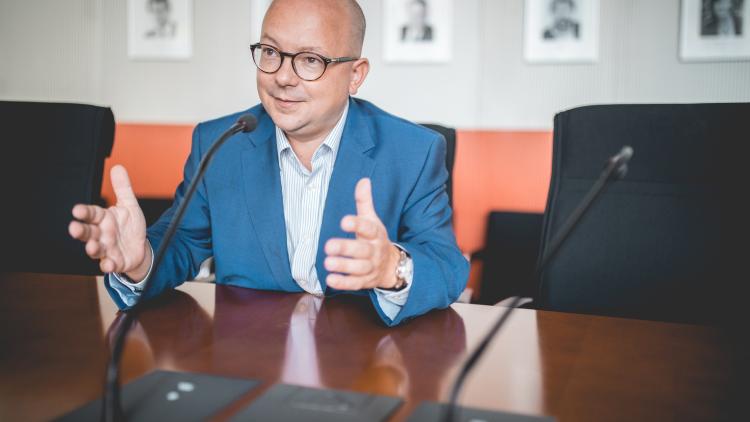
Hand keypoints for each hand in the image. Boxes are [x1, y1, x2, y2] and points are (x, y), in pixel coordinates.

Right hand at [68, 165, 149, 279]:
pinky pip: (109, 265)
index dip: (84, 213)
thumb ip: (123, 189)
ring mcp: (106, 249)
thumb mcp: (129, 206)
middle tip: (74, 228)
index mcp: (103, 219)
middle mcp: (101, 234)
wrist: (139, 248)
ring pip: (95, 250)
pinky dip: (108, 265)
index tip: (77, 210)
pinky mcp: (114, 262)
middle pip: (88, 232)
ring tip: (92, 247)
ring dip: (92, 249)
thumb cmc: (129, 227)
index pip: (91, 214)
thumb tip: (118, 167)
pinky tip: (108, 265)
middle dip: (81, 231)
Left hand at [324, 178, 400, 289]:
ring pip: (359, 268)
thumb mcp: (372, 220)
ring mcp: (370, 267)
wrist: (391, 265)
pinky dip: (343, 283)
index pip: (368, 228)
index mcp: (375, 234)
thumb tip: (363, 180)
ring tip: (327, 262)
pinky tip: (330, 279)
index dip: (357, 224)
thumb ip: (365, 202)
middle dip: (346, 248)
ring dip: (343, 266)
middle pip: (362, 250)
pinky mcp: (365, 281)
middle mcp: (374, 251)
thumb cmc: (375, 239)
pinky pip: (355, 284)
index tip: (344, 221)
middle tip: (328, 246)